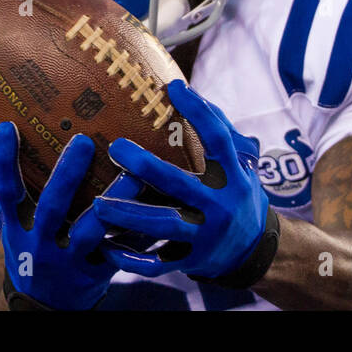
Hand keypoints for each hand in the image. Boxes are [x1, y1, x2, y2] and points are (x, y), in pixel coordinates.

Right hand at [0, 122, 137, 309]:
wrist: (47, 306)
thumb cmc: (32, 253)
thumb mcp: (12, 231)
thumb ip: (7, 200)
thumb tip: (4, 154)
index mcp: (17, 227)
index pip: (6, 191)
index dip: (4, 161)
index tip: (10, 126)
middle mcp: (40, 243)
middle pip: (51, 207)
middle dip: (66, 175)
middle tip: (83, 141)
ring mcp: (69, 258)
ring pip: (92, 229)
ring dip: (115, 201)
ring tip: (136, 174)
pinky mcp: (98, 269)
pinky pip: (122, 248)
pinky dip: (140, 231)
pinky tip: (162, 207)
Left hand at [93, 79, 276, 286]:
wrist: (253, 251)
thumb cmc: (238, 196)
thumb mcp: (243, 166)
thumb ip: (222, 134)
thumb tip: (191, 93)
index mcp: (234, 176)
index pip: (218, 139)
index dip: (199, 113)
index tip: (174, 89)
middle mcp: (221, 205)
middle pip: (180, 184)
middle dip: (146, 167)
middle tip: (116, 148)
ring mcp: (205, 235)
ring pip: (162, 225)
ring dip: (128, 214)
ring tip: (98, 203)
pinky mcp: (191, 260)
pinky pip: (156, 263)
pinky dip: (130, 259)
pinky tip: (106, 248)